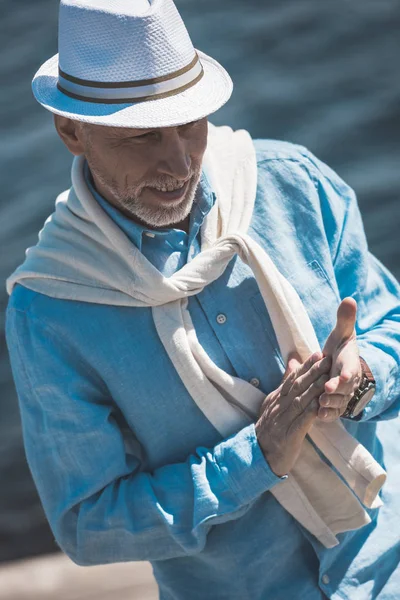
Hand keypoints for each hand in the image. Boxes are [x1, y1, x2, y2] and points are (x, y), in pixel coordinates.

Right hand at [255, 352, 331, 476]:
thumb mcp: (273, 405)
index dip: (306, 365)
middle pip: (298, 386)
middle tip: (327, 358)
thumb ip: (284, 385)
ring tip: (328, 377)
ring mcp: (283, 420)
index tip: (318, 353)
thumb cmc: (270, 430)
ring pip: (301, 400)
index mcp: (276, 399)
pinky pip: (302, 421)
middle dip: (313, 371)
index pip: (292, 378)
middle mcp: (279, 406)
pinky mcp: (289, 435)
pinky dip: (312, 411)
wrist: (258, 455)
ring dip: (315, 388)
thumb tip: (292, 363)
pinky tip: (321, 404)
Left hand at [319, 297, 361, 420]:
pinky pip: (333, 412)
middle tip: (326, 390)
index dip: (347, 371)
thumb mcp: (342, 334)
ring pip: (339, 402)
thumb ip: (344, 320)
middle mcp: (348, 381)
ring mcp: (342, 394)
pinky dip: (326, 415)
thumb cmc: (340, 350)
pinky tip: (317, 416)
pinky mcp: (335, 405)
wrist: (341, 368)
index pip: (351, 367)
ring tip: (319, 404)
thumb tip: (349, 299)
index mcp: (349, 363)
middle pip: (344, 388)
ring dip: (330, 404)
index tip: (344, 374)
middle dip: (336, 390)